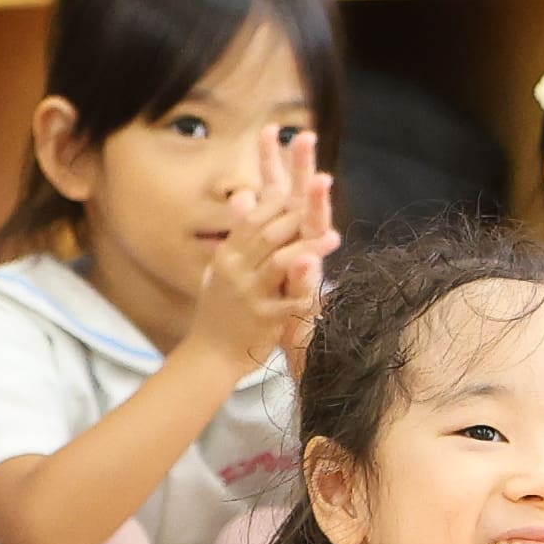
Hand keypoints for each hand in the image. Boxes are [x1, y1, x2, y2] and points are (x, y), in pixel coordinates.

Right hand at [185, 156, 341, 386]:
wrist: (208, 355)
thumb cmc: (218, 310)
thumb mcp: (220, 268)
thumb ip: (236, 233)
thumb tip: (244, 195)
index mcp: (227, 256)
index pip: (253, 220)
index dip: (277, 202)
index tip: (300, 187)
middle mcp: (235, 270)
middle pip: (268, 234)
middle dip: (297, 216)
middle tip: (326, 206)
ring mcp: (248, 294)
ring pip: (279, 262)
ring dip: (309, 248)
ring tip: (335, 238)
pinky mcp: (262, 319)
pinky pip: (288, 304)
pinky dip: (306, 294)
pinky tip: (327, 286)